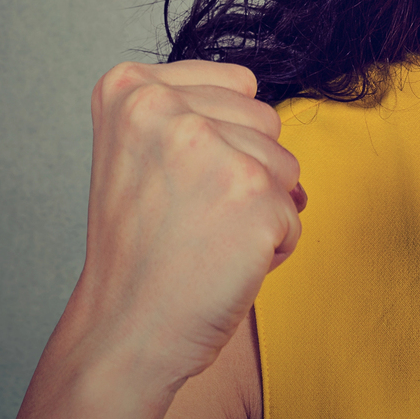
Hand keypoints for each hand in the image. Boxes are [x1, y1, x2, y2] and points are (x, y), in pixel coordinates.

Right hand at [62, 59, 306, 393]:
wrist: (125, 333)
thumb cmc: (140, 251)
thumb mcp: (140, 154)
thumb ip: (196, 115)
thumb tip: (272, 121)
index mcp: (129, 89)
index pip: (238, 85)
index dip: (225, 141)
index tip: (175, 182)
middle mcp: (164, 108)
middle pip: (266, 121)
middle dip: (247, 172)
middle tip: (188, 218)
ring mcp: (210, 149)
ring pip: (286, 166)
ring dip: (261, 209)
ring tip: (205, 240)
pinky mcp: (251, 194)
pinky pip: (294, 214)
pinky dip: (272, 247)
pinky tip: (223, 265)